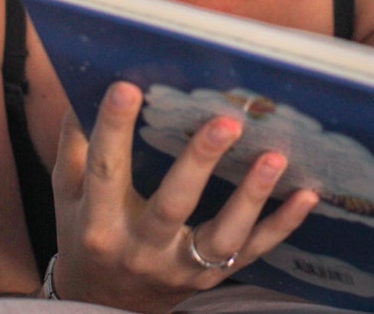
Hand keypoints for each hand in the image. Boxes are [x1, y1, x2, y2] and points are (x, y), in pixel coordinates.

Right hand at [50, 81, 317, 312]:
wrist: (104, 302)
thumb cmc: (86, 231)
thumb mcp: (67, 194)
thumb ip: (76, 144)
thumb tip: (89, 83)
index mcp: (97, 222)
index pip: (105, 172)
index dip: (113, 129)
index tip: (127, 87)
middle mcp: (139, 248)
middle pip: (172, 205)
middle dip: (199, 162)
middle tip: (226, 121)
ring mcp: (179, 267)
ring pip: (221, 236)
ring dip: (251, 197)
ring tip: (273, 157)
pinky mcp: (210, 276)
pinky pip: (252, 251)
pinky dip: (282, 225)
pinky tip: (307, 195)